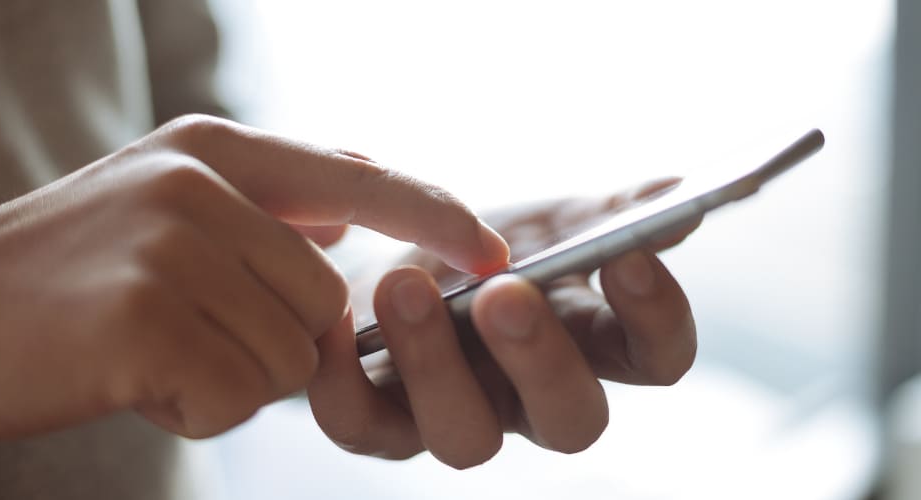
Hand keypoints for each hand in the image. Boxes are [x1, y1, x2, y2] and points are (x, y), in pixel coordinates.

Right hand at [0, 115, 508, 440]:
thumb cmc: (68, 269)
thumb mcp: (166, 198)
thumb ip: (270, 198)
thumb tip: (355, 207)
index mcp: (214, 150)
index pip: (359, 178)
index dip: (434, 216)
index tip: (492, 252)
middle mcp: (200, 185)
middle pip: (327, 302)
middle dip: (274, 340)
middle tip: (187, 331)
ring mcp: (173, 246)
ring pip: (290, 357)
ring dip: (231, 376)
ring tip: (152, 348)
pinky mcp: (148, 315)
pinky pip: (236, 396)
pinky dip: (194, 407)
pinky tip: (132, 375)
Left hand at [307, 179, 697, 467]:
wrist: (393, 255)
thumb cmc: (487, 242)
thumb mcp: (546, 217)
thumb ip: (607, 213)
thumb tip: (676, 190)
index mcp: (590, 344)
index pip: (657, 358)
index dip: (655, 317)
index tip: (628, 253)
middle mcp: (532, 398)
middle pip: (571, 420)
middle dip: (540, 360)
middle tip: (503, 293)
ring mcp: (458, 416)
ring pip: (466, 439)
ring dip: (435, 364)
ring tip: (404, 285)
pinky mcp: (380, 423)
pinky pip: (360, 425)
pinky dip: (340, 377)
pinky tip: (333, 314)